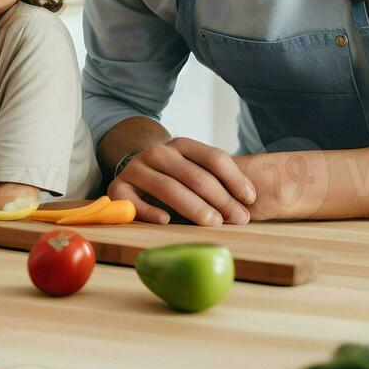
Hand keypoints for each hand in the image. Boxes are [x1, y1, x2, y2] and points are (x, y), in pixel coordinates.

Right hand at [108, 137, 256, 226]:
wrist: (134, 172)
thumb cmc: (173, 178)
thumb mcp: (193, 170)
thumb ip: (215, 181)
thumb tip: (247, 205)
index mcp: (181, 145)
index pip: (214, 158)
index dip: (235, 179)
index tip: (251, 200)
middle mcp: (158, 152)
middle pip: (195, 176)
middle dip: (221, 199)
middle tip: (239, 219)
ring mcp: (136, 169)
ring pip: (168, 187)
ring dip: (194, 207)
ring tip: (213, 223)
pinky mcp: (118, 188)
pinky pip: (135, 201)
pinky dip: (150, 211)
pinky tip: (166, 221)